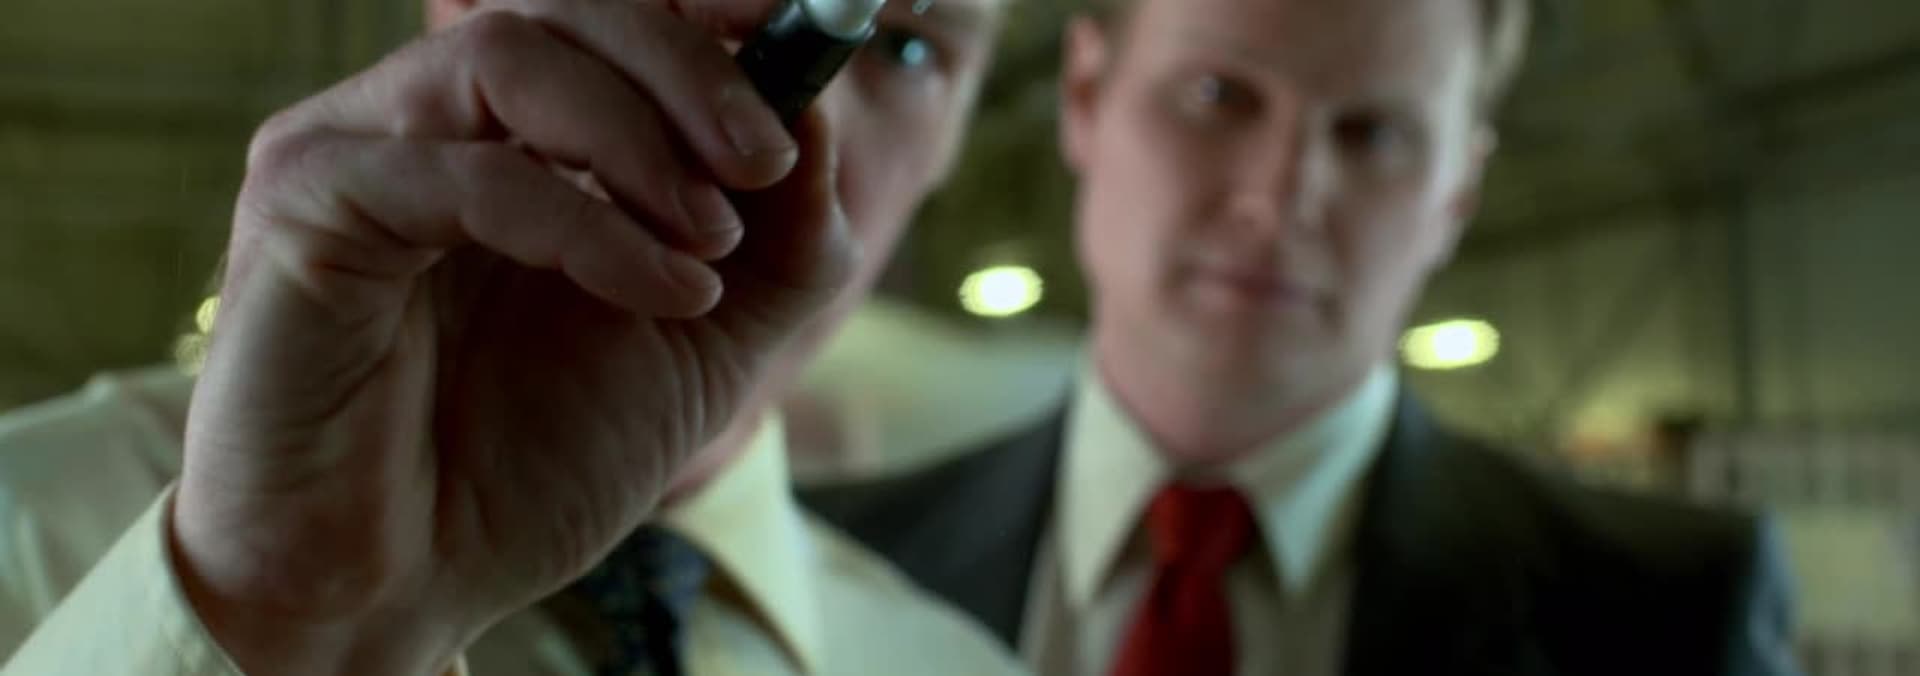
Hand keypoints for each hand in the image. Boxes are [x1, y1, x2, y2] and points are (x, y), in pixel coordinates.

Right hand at [169, 1, 851, 672]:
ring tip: (714, 242)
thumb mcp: (706, 344)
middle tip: (771, 158)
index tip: (808, 42)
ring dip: (645, 139)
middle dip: (692, 69)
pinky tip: (666, 292)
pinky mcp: (306, 204)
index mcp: (516, 134)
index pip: (614, 20)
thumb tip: (821, 119)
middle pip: (567, 9)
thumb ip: (779, 240)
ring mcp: (360, 149)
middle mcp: (431, 118)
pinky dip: (588, 222)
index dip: (713, 19)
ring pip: (511, 53)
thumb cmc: (534, 463)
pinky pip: (467, 171)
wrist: (408, 588)